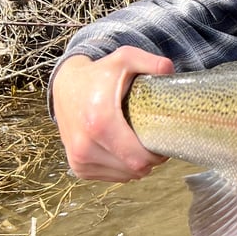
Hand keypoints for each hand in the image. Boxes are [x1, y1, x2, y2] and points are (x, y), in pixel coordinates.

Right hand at [51, 47, 174, 181]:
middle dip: (151, 160)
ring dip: (137, 165)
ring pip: (125, 175)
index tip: (164, 141)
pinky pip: (112, 177)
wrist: (65, 86)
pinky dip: (123, 167)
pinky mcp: (78, 167)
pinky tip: (124, 149)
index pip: (138, 158)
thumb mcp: (125, 58)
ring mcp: (79, 159)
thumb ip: (151, 62)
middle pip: (135, 169)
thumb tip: (171, 72)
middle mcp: (85, 145)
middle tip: (155, 142)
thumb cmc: (100, 74)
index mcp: (100, 122)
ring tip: (139, 143)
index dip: (158, 155)